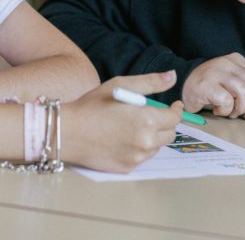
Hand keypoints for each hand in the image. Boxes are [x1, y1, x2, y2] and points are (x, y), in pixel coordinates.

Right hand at [61, 71, 181, 172]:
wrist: (68, 132)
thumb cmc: (92, 105)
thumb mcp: (120, 85)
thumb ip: (150, 82)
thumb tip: (172, 76)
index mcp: (147, 120)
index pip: (175, 118)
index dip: (176, 110)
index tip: (173, 105)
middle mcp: (146, 142)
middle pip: (169, 134)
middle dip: (165, 123)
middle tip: (151, 115)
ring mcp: (137, 157)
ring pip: (156, 146)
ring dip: (152, 136)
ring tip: (132, 126)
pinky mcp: (127, 168)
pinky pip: (142, 157)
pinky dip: (138, 148)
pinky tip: (122, 138)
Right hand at [182, 53, 244, 120]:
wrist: (182, 84)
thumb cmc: (210, 87)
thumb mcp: (232, 83)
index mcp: (237, 60)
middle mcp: (227, 62)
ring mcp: (216, 72)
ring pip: (243, 93)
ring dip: (240, 109)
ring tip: (231, 113)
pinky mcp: (206, 84)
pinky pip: (226, 101)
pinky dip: (225, 110)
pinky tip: (217, 110)